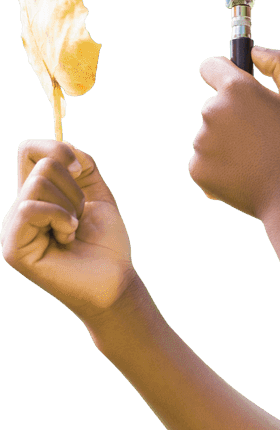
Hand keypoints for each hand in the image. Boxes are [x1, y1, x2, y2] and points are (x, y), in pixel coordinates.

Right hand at [1, 140, 134, 322]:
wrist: (115, 279)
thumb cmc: (106, 242)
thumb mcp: (97, 192)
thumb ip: (82, 164)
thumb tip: (63, 151)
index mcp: (36, 195)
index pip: (29, 150)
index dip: (57, 150)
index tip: (81, 170)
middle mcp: (20, 209)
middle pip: (41, 165)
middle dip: (74, 187)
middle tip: (80, 217)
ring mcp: (14, 228)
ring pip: (38, 184)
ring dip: (70, 205)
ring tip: (73, 230)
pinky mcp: (14, 247)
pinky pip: (30, 209)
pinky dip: (59, 216)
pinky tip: (68, 236)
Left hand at [189, 45, 279, 220]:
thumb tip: (255, 53)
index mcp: (235, 89)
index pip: (211, 66)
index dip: (224, 72)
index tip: (236, 85)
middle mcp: (211, 112)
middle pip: (215, 105)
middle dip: (235, 115)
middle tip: (264, 137)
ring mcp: (201, 143)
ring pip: (211, 135)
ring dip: (228, 142)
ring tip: (258, 160)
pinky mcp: (197, 170)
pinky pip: (205, 161)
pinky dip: (221, 167)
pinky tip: (247, 176)